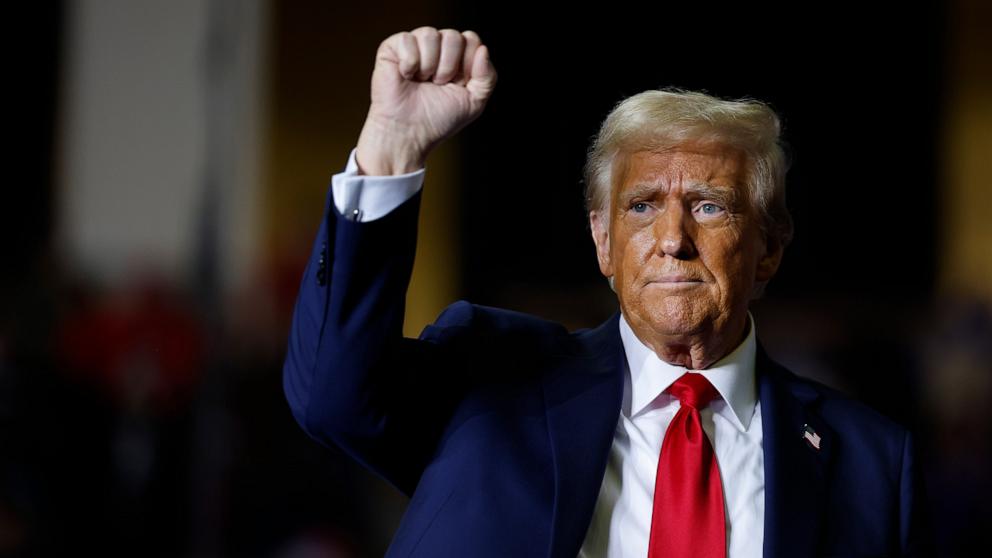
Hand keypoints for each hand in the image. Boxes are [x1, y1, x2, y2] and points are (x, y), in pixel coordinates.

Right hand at [355, 27, 496, 174]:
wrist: (409, 133)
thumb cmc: (438, 119)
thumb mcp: (474, 102)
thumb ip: (488, 77)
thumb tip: (483, 49)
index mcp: (457, 58)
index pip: (471, 40)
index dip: (467, 63)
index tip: (457, 84)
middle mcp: (437, 48)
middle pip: (453, 36)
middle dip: (448, 67)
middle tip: (437, 85)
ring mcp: (415, 46)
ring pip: (430, 35)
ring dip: (429, 66)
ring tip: (421, 82)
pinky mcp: (392, 48)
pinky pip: (408, 40)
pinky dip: (409, 63)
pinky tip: (405, 76)